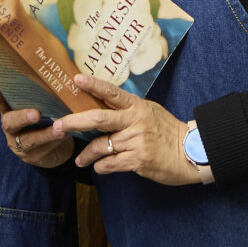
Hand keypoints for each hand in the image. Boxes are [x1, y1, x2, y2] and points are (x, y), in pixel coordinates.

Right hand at [0, 82, 74, 167]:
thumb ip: (43, 93)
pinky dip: (55, 142)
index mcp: (10, 110)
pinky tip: (66, 136)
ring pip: (28, 140)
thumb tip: (57, 66)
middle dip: (22, 117)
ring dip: (44, 134)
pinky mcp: (32, 157)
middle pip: (10, 122)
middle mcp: (11, 127)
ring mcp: (19, 144)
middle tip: (36, 114)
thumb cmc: (49, 117)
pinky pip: (43, 150)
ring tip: (59, 129)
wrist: (57, 146)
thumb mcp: (44, 104)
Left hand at [53, 75, 199, 185]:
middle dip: (73, 122)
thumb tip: (102, 105)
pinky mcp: (137, 160)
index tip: (75, 80)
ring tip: (81, 159)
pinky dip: (101, 166)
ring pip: (100, 146)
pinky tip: (99, 167)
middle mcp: (134, 121)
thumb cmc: (168, 131)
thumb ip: (128, 109)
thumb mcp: (150, 112)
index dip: (93, 85)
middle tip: (57, 126)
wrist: (190, 153)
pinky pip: (109, 163)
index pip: (111, 93)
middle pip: (97, 119)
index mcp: (137, 106)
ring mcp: (135, 141)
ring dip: (87, 154)